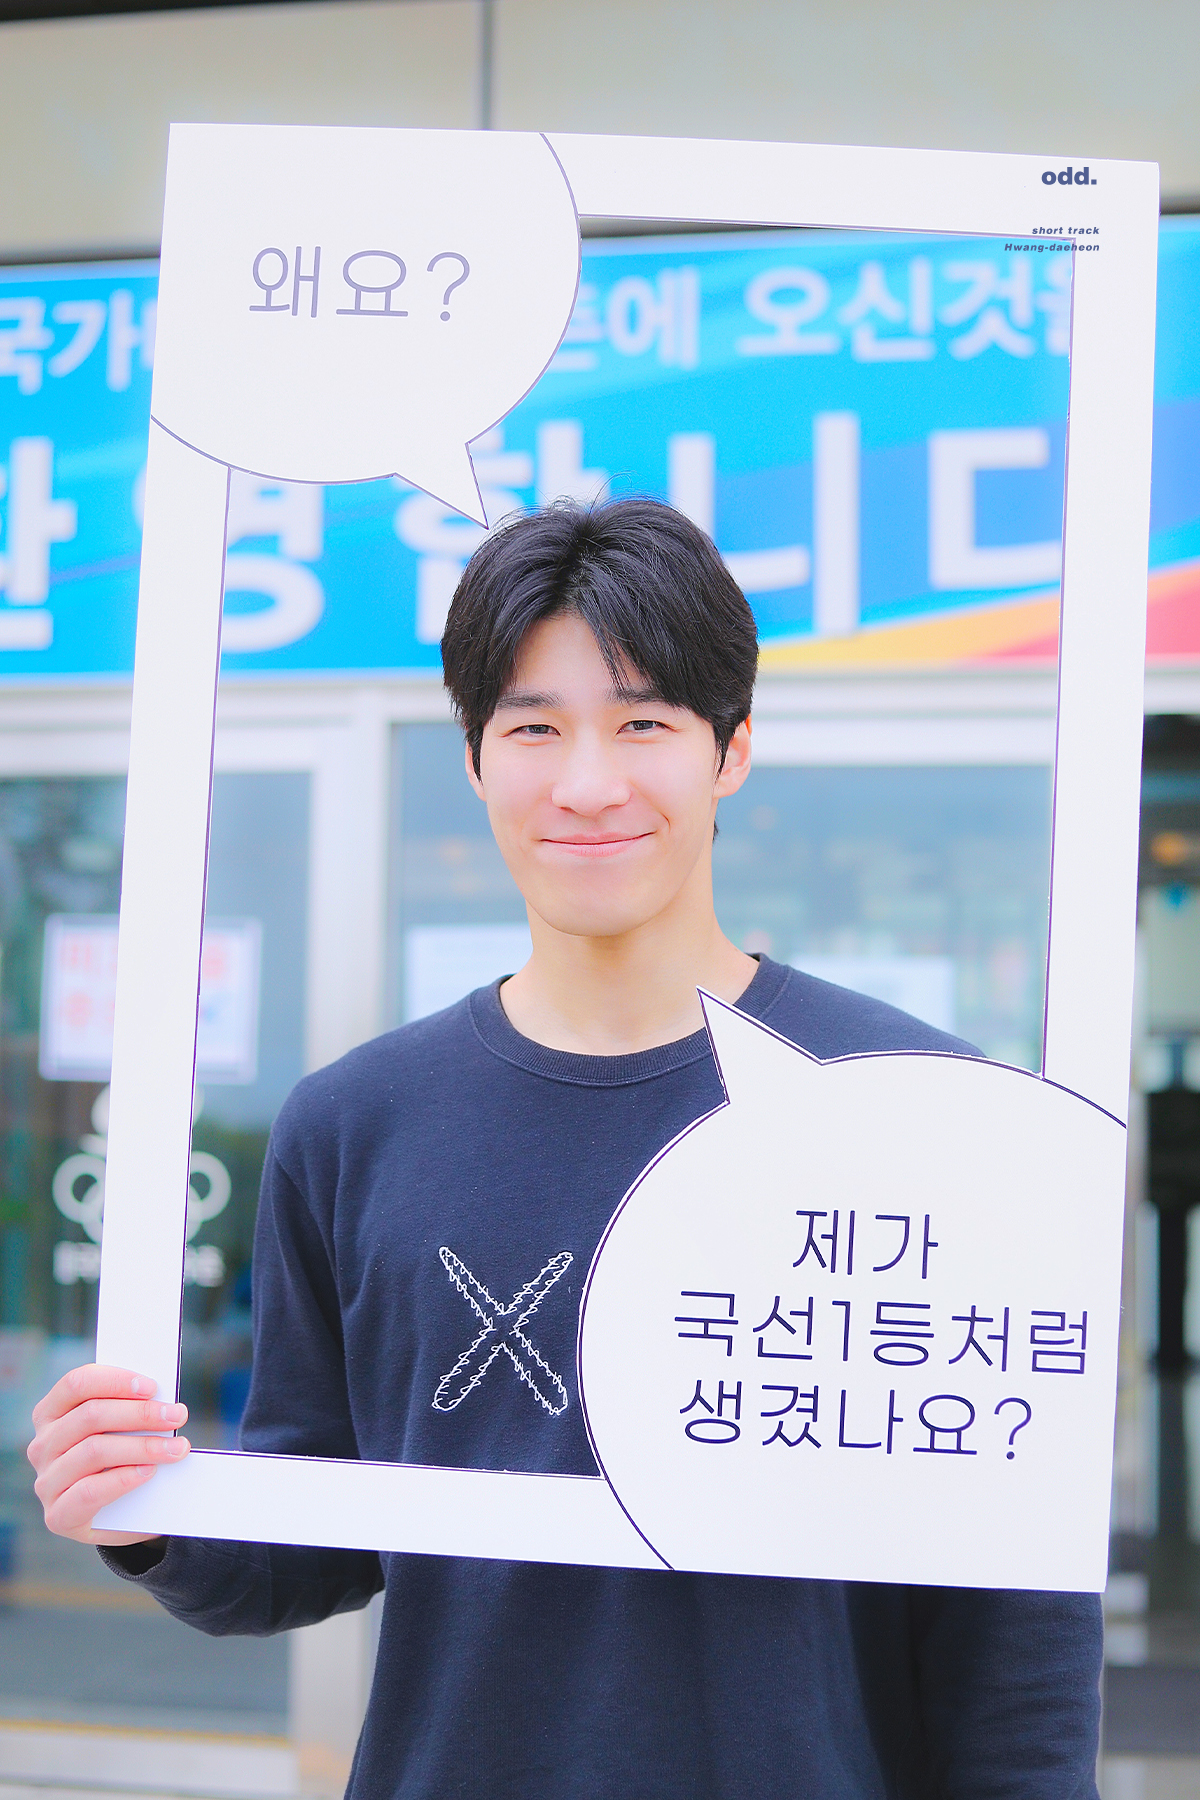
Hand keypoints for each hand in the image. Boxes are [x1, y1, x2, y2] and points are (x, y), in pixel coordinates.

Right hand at [28, 1363, 189, 1546]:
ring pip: (93, 1451)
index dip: (115, 1381)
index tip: (152, 1388)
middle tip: (177, 1415)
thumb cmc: (122, 1460)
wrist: (123, 1517)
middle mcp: (42, 1445)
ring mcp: (46, 1482)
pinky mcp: (57, 1515)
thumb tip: (161, 1399)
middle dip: (140, 1413)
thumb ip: (129, 1409)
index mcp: (51, 1413)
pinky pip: (89, 1492)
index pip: (76, 1384)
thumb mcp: (121, 1429)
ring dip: (142, 1446)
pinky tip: (148, 1472)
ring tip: (175, 1449)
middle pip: (90, 1416)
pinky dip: (123, 1479)